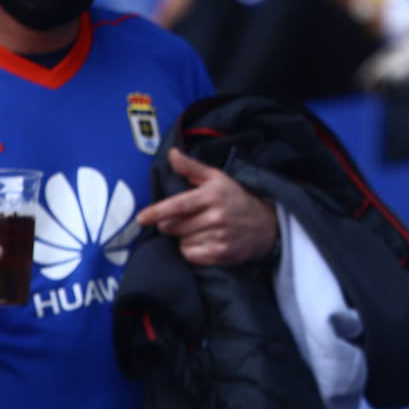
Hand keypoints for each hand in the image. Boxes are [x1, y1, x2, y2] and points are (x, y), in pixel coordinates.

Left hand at [136, 148, 277, 265]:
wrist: (266, 225)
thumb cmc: (236, 198)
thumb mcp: (217, 178)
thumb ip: (191, 167)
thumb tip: (172, 153)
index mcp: (213, 195)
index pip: (177, 205)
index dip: (156, 212)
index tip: (141, 218)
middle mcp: (217, 216)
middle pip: (173, 226)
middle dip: (170, 224)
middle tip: (185, 218)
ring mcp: (220, 236)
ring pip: (181, 241)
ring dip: (183, 237)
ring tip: (200, 229)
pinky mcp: (221, 254)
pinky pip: (190, 255)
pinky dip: (191, 250)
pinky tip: (204, 241)